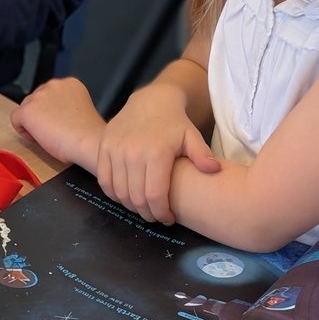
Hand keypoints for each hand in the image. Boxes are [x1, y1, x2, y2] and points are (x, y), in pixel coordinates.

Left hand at [10, 77, 103, 167]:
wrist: (90, 142)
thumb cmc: (89, 134)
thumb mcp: (81, 110)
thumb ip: (66, 106)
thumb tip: (53, 115)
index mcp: (70, 83)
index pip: (50, 94)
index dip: (52, 111)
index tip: (58, 122)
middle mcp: (53, 85)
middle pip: (36, 100)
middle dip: (41, 115)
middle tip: (52, 131)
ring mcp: (39, 96)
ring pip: (26, 108)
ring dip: (33, 122)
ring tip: (48, 136)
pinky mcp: (28, 110)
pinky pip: (15, 119)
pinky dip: (23, 131)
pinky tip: (38, 138)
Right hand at [96, 85, 219, 224]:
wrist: (150, 100)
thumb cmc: (174, 123)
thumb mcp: (192, 136)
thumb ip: (202, 155)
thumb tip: (214, 170)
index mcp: (156, 153)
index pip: (155, 195)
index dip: (161, 213)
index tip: (168, 219)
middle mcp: (132, 152)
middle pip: (136, 198)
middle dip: (147, 213)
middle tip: (156, 216)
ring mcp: (115, 150)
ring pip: (119, 192)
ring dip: (130, 206)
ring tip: (142, 207)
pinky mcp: (104, 147)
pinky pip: (104, 180)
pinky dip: (113, 194)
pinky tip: (125, 196)